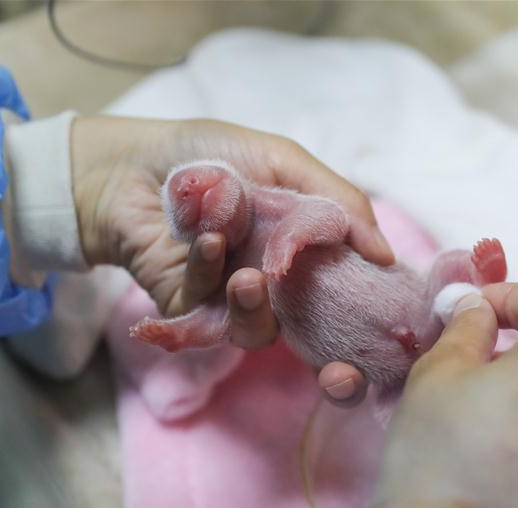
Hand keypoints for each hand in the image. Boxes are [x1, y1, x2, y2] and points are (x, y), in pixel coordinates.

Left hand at [70, 116, 389, 399]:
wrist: (130, 163)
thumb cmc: (208, 154)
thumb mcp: (285, 162)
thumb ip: (339, 204)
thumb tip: (387, 256)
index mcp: (301, 248)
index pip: (345, 293)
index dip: (363, 311)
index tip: (384, 319)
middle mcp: (273, 280)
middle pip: (310, 329)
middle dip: (323, 343)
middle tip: (327, 341)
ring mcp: (231, 300)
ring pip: (260, 331)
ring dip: (255, 304)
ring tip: (248, 273)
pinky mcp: (190, 312)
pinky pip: (209, 317)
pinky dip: (210, 274)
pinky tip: (204, 240)